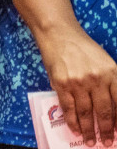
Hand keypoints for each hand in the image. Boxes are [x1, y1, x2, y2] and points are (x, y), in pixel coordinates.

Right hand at [40, 26, 116, 146]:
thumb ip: (110, 83)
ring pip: (86, 112)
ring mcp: (78, 81)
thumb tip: (112, 109)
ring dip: (89, 130)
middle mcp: (97, 78)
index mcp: (112, 73)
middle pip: (104, 111)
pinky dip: (72, 121)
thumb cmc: (83, 49)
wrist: (59, 34)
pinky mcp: (61, 83)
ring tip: (91, 141)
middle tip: (106, 142)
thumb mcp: (105, 63)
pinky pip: (68, 107)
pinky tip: (75, 130)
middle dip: (106, 130)